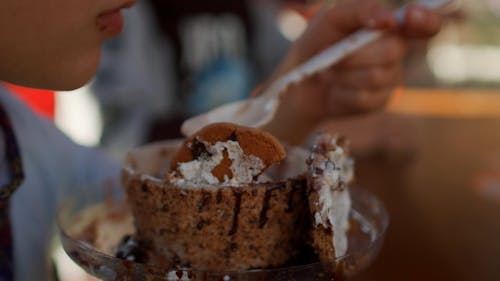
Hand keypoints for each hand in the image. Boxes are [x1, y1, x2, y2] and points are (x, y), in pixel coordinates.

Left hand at [264, 0, 442, 143]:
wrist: (300, 80)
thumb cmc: (318, 42)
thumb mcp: (331, 18)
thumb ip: (359, 10)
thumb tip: (388, 19)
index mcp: (390, 26)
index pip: (426, 24)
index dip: (426, 21)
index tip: (410, 16)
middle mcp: (396, 51)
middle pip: (392, 51)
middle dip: (355, 54)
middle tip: (330, 54)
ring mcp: (389, 78)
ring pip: (375, 77)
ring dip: (343, 74)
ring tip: (329, 71)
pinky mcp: (378, 102)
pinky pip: (363, 99)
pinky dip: (340, 92)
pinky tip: (334, 89)